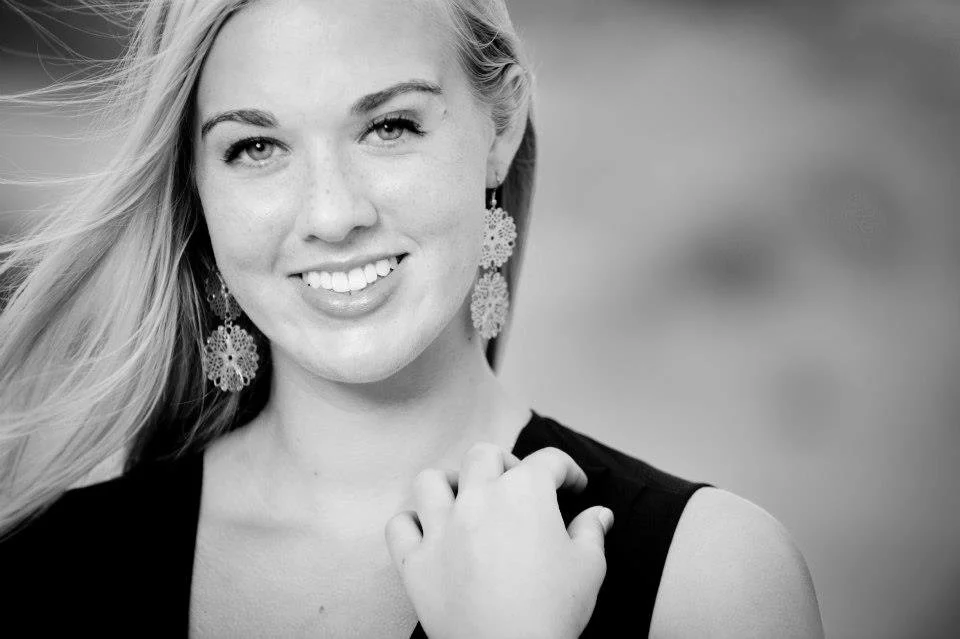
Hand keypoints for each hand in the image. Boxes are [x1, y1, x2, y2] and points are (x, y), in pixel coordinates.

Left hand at [385, 444, 613, 638]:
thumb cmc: (552, 613)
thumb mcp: (589, 567)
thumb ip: (591, 532)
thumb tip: (599, 515)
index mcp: (524, 493)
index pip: (548, 461)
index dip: (567, 470)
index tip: (574, 487)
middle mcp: (477, 499)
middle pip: (484, 455)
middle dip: (505, 462)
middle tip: (518, 485)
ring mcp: (441, 528)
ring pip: (432, 480)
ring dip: (450, 483)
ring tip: (465, 498)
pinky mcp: (415, 560)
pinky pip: (399, 525)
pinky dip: (412, 523)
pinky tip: (429, 531)